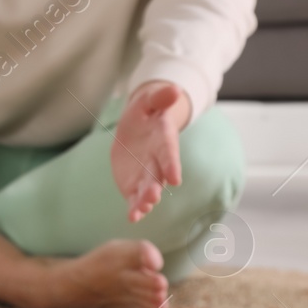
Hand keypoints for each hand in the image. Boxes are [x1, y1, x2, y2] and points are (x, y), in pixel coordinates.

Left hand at [111, 81, 190, 222]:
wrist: (138, 126)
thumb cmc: (145, 113)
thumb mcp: (148, 102)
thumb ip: (159, 98)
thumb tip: (173, 89)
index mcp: (164, 142)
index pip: (169, 154)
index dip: (172, 165)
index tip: (175, 178)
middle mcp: (158, 163)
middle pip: (157, 177)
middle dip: (154, 187)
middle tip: (152, 197)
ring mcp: (147, 175)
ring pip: (147, 191)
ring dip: (144, 201)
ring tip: (140, 210)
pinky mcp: (135, 184)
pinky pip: (135, 198)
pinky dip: (134, 208)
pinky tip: (132, 218)